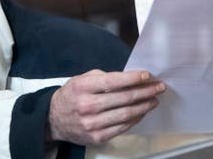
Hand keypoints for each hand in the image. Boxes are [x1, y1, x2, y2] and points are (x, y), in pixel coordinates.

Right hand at [47, 69, 165, 144]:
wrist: (54, 119)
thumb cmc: (72, 95)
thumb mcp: (82, 79)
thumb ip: (103, 77)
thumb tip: (129, 78)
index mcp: (83, 87)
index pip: (114, 81)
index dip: (134, 78)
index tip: (148, 76)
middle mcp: (88, 106)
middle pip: (124, 98)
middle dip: (145, 91)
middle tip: (158, 87)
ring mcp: (93, 124)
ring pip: (126, 114)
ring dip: (144, 106)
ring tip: (154, 99)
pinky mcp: (97, 137)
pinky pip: (122, 127)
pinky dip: (135, 118)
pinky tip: (142, 111)